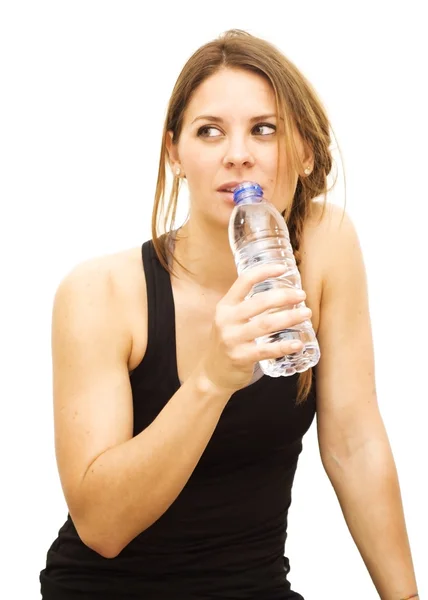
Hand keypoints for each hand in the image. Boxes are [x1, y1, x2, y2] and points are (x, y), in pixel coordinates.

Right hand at [196, 263, 310, 393]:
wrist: (212, 373)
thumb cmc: (228, 342)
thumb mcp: (230, 320)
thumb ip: (248, 307)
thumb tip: (281, 294)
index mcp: (225, 306)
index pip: (244, 281)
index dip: (264, 272)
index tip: (283, 268)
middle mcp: (227, 320)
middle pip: (260, 302)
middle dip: (284, 296)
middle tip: (302, 295)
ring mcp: (232, 339)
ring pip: (266, 324)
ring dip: (290, 317)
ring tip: (306, 314)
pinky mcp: (240, 357)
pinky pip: (266, 350)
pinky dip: (284, 346)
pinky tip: (298, 344)